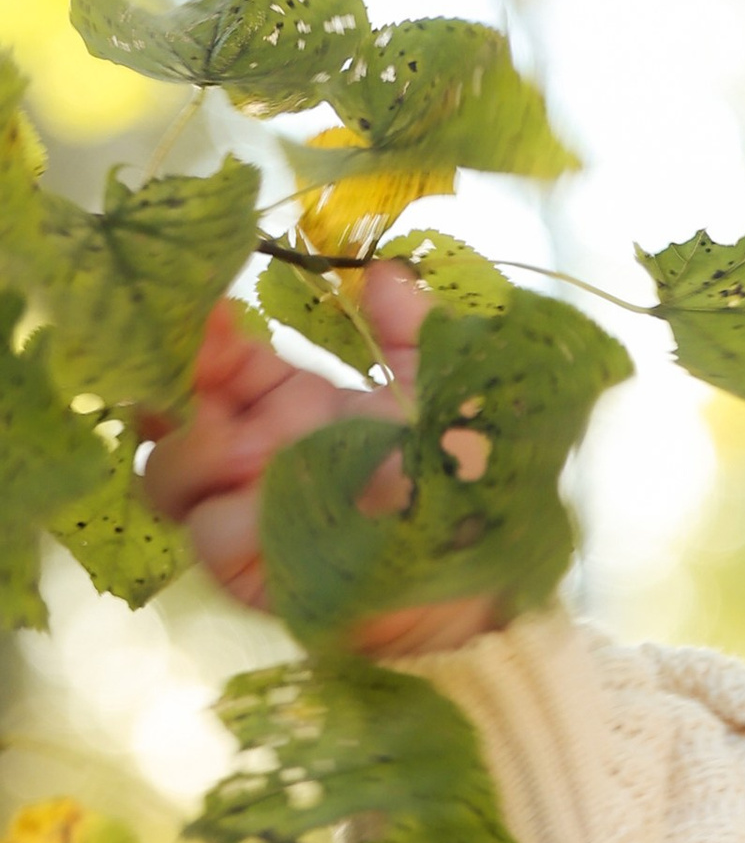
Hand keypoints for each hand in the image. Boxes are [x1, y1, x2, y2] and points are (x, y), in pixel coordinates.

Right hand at [139, 269, 503, 657]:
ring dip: (199, 451)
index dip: (207, 337)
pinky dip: (229, 513)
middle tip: (214, 369)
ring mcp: (247, 512)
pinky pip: (209, 533)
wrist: (479, 568)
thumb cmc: (460, 477)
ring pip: (168, 474)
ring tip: (255, 448)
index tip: (216, 314)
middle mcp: (258, 456)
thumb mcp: (442, 388)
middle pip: (173, 415)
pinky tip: (269, 499)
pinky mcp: (251, 569)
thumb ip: (411, 327)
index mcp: (291, 405)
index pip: (220, 363)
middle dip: (182, 387)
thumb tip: (382, 273)